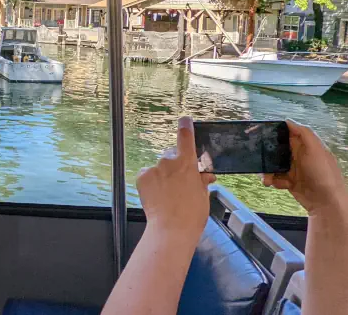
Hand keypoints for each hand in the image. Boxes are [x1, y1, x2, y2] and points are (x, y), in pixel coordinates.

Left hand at [137, 117, 215, 240]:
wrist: (171, 228)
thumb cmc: (192, 214)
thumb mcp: (203, 195)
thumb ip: (201, 180)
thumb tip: (205, 175)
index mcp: (187, 163)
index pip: (186, 137)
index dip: (185, 126)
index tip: (184, 119)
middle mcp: (168, 161)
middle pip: (171, 156)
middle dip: (175, 165)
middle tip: (179, 184)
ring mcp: (154, 168)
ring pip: (159, 167)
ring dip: (163, 175)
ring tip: (168, 195)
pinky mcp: (142, 176)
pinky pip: (148, 174)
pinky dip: (152, 181)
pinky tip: (157, 195)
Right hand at [262, 120, 347, 216]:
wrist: (326, 202)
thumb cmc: (322, 173)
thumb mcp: (316, 149)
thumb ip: (303, 133)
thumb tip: (287, 120)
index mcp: (306, 145)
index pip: (288, 134)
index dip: (275, 132)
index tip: (260, 132)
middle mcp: (299, 156)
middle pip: (277, 149)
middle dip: (267, 154)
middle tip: (258, 158)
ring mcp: (294, 170)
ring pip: (274, 165)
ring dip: (267, 170)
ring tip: (265, 179)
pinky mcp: (290, 182)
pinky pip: (276, 178)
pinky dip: (273, 181)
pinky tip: (274, 184)